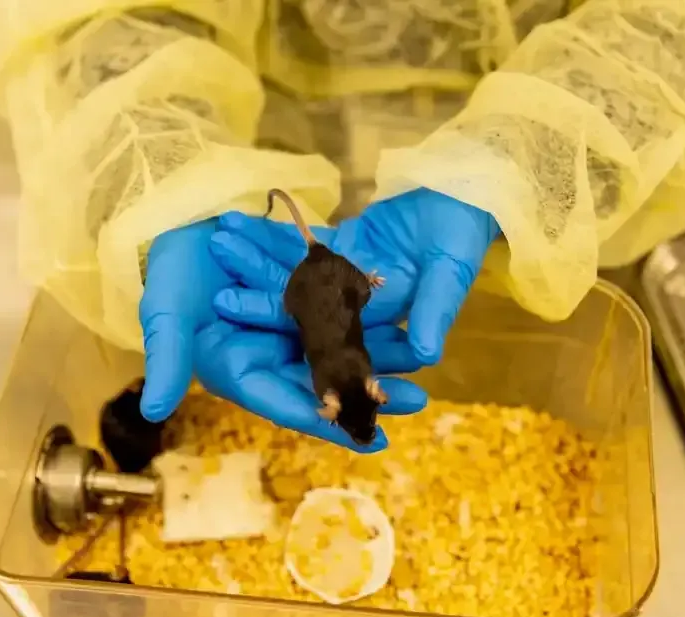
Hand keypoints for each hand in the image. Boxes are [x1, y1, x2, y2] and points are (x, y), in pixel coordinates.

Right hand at [138, 221, 427, 452]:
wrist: (179, 215)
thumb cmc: (168, 271)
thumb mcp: (164, 314)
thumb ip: (166, 359)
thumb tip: (156, 411)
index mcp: (241, 368)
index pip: (288, 403)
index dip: (329, 422)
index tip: (374, 439)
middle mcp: (270, 352)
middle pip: (326, 380)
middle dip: (369, 390)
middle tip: (415, 399)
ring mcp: (290, 322)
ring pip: (342, 343)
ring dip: (380, 350)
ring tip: (423, 356)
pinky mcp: (304, 291)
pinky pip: (342, 304)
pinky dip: (370, 307)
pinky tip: (406, 308)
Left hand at [209, 188, 498, 363]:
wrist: (466, 193)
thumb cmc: (464, 239)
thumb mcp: (451, 277)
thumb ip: (434, 314)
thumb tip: (424, 356)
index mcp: (379, 326)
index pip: (332, 341)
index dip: (291, 337)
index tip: (250, 327)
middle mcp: (355, 310)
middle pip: (300, 309)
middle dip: (259, 301)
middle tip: (218, 297)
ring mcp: (343, 278)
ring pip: (293, 274)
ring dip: (256, 261)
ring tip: (217, 242)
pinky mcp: (341, 247)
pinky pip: (301, 243)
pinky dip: (272, 234)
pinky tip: (239, 221)